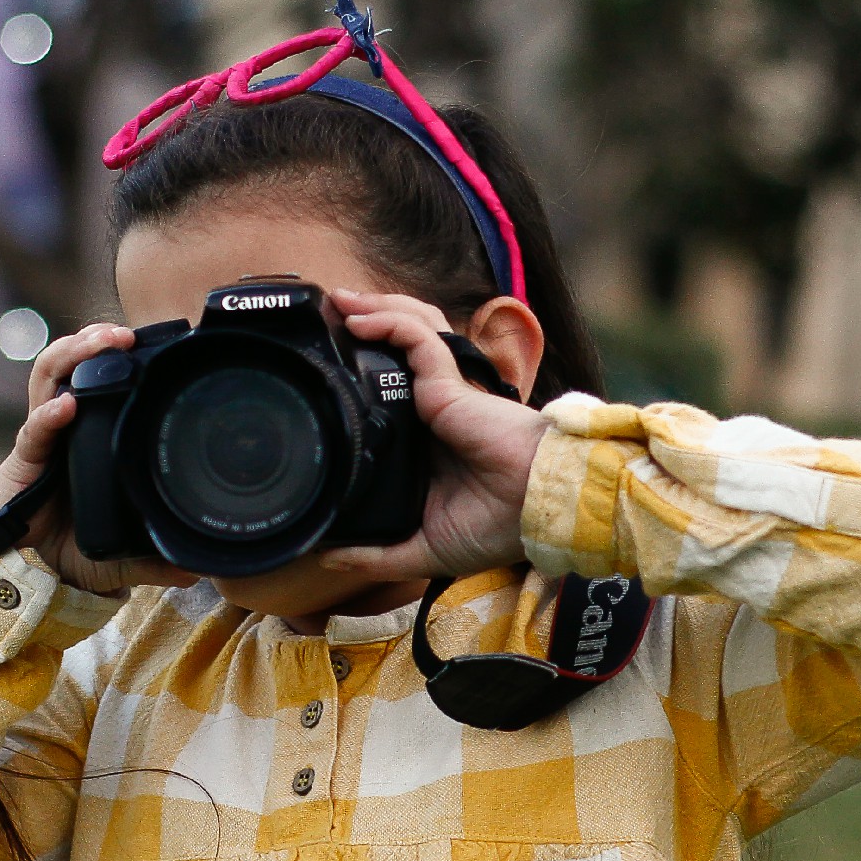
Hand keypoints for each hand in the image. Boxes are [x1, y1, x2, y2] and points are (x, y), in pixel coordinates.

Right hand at [0, 323, 195, 596]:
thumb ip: (159, 555)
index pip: (104, 379)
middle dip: (96, 339)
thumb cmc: (73, 549)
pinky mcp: (23, 460)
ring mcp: (43, 438)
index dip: (121, 357)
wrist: (28, 572)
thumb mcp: (126, 553)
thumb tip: (199, 567)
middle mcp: (67, 426)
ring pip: (49, 376)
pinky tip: (65, 407)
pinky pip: (34, 430)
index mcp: (93, 434)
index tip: (155, 343)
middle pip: (74, 363)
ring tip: (100, 341)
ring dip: (72, 353)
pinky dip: (48, 416)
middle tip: (126, 333)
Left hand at [316, 288, 550, 581]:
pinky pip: (417, 337)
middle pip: (399, 348)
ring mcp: (444, 391)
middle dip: (364, 323)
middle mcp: (437, 408)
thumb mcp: (425, 548)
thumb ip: (377, 555)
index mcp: (430, 442)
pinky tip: (359, 321)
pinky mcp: (451, 382)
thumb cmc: (498, 528)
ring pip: (410, 329)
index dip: (363, 371)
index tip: (323, 372)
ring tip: (339, 301)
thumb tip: (327, 558)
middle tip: (327, 316)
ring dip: (375, 308)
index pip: (394, 391)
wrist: (537, 512)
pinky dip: (389, 322)